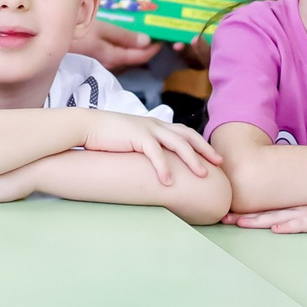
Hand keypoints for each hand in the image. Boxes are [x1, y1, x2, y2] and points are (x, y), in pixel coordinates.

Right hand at [71, 20, 159, 70]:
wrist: (46, 32)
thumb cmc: (74, 29)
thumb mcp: (101, 29)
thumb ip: (124, 35)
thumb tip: (147, 41)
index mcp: (113, 56)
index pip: (140, 56)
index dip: (155, 47)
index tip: (167, 36)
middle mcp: (109, 59)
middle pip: (134, 54)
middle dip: (148, 43)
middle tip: (160, 28)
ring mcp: (101, 54)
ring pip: (124, 50)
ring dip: (136, 40)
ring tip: (147, 25)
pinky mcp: (94, 48)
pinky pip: (115, 45)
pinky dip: (124, 37)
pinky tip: (125, 27)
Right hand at [77, 111, 215, 185]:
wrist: (86, 126)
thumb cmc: (107, 137)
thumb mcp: (131, 141)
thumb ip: (144, 150)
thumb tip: (153, 168)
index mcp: (155, 125)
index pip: (184, 132)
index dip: (200, 144)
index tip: (215, 157)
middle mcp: (155, 124)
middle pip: (187, 135)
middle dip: (205, 149)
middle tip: (220, 163)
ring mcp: (147, 129)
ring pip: (177, 143)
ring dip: (192, 159)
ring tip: (202, 175)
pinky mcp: (136, 136)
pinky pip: (154, 152)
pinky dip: (163, 167)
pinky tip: (168, 182)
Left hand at [227, 198, 306, 233]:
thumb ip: (294, 209)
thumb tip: (276, 217)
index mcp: (291, 205)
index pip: (263, 208)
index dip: (244, 211)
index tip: (226, 213)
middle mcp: (293, 208)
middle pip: (264, 213)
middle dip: (243, 217)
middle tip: (223, 218)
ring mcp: (304, 214)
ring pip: (277, 218)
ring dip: (258, 221)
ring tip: (240, 223)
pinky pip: (300, 225)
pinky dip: (288, 227)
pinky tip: (275, 229)